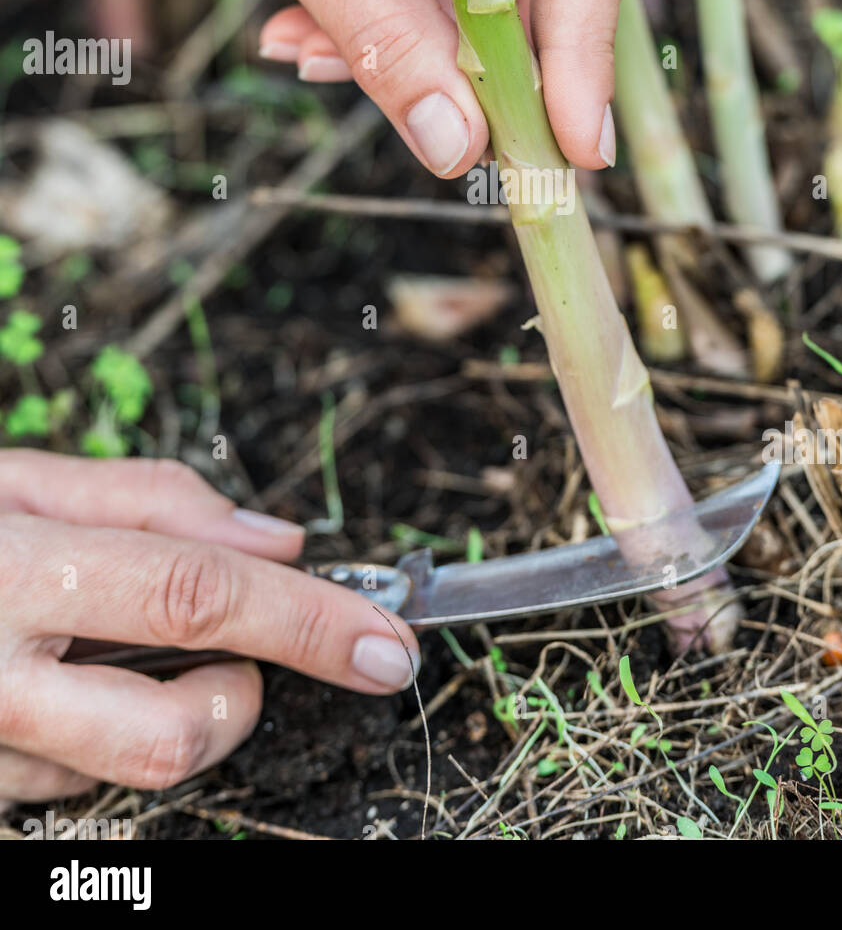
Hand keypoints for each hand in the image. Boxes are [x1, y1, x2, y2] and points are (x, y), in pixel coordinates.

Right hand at [0, 450, 418, 801]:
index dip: (310, 621)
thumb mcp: (17, 480)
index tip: (386, 645)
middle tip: (240, 650)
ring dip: (175, 709)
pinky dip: (108, 728)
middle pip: (173, 734)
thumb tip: (279, 542)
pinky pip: (73, 780)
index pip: (199, 596)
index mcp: (14, 572)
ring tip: (117, 642)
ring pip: (127, 769)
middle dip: (243, 699)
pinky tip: (70, 674)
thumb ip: (155, 501)